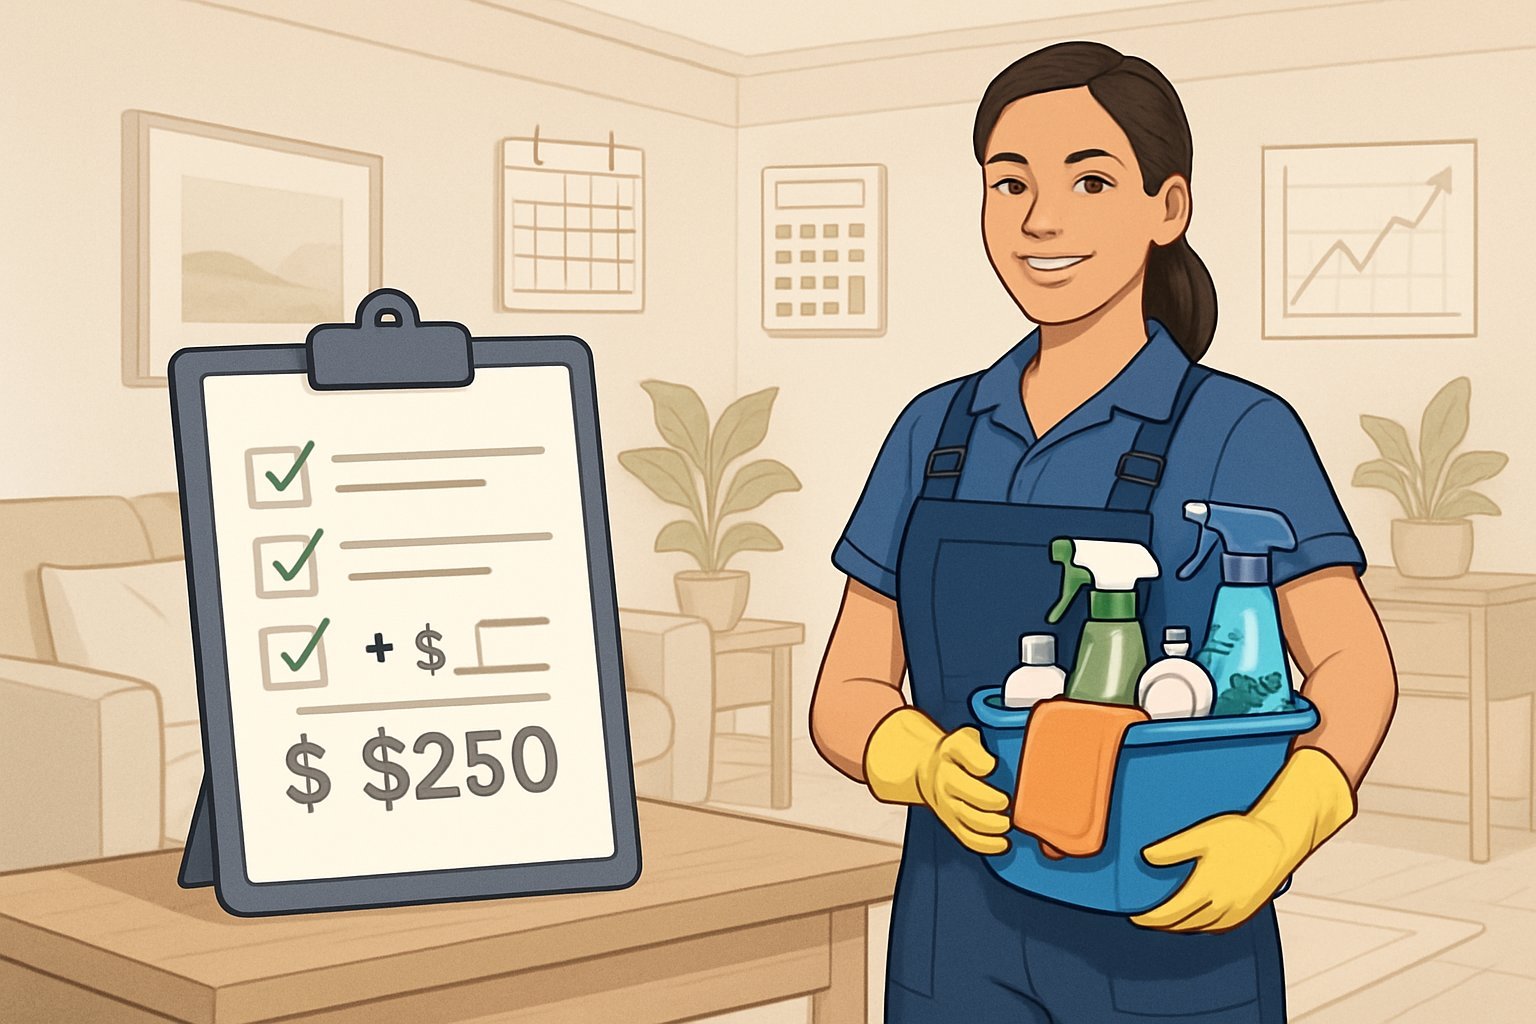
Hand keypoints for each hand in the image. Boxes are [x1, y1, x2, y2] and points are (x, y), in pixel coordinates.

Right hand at [864, 708, 1011, 853]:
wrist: (927, 769)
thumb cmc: (956, 753)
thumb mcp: (966, 736)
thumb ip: (982, 736)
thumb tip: (996, 745)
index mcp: (950, 750)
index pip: (961, 751)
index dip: (977, 760)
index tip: (991, 765)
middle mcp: (944, 777)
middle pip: (961, 789)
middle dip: (985, 798)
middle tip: (1005, 801)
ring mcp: (946, 802)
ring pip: (964, 817)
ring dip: (987, 824)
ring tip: (1006, 823)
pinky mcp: (951, 821)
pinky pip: (965, 836)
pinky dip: (984, 844)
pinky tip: (1003, 843)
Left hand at [1131, 747, 1354, 932]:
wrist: (1281, 839)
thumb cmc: (1243, 833)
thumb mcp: (1204, 834)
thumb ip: (1174, 848)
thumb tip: (1146, 857)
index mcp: (1207, 888)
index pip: (1170, 913)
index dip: (1150, 919)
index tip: (1135, 917)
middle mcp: (1222, 905)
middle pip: (1184, 924)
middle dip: (1163, 924)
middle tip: (1146, 918)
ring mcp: (1237, 910)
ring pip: (1202, 928)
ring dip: (1182, 927)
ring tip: (1167, 919)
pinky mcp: (1248, 910)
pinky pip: (1220, 927)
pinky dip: (1203, 927)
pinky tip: (1197, 919)